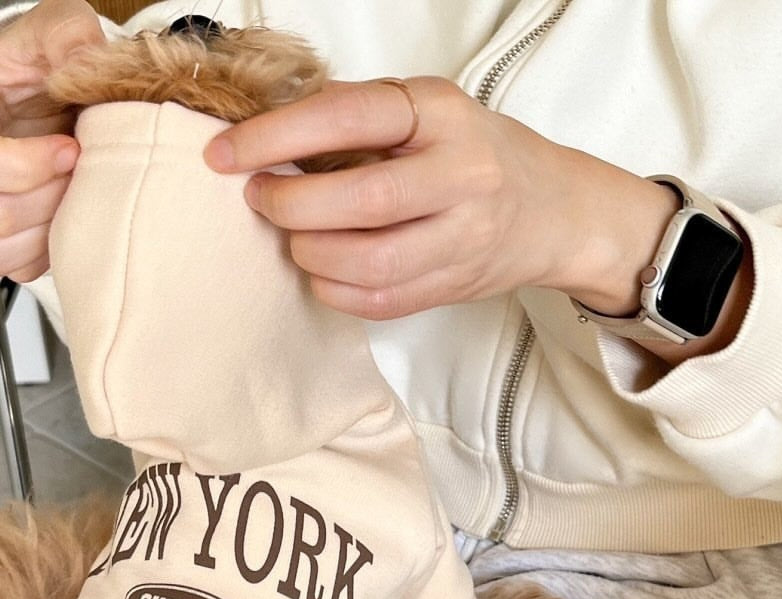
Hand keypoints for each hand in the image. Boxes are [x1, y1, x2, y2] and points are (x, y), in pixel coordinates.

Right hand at [0, 0, 103, 282]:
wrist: (61, 98)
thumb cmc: (47, 64)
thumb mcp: (61, 29)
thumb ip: (71, 37)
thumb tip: (84, 62)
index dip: (20, 164)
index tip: (69, 149)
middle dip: (52, 196)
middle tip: (82, 169)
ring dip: (52, 227)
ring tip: (74, 192)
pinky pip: (18, 268)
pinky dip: (52, 251)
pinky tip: (67, 216)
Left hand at [203, 77, 675, 321]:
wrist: (554, 211)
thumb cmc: (477, 154)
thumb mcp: (430, 113)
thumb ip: (362, 123)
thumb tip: (272, 144)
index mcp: (445, 115)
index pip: (350, 117)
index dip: (277, 137)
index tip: (226, 154)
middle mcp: (462, 176)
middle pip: (361, 202)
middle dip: (291, 205)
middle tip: (263, 200)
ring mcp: (463, 239)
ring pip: (369, 263)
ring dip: (311, 254)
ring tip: (295, 238)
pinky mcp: (454, 286)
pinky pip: (380, 302)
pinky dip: (335, 291)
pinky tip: (323, 272)